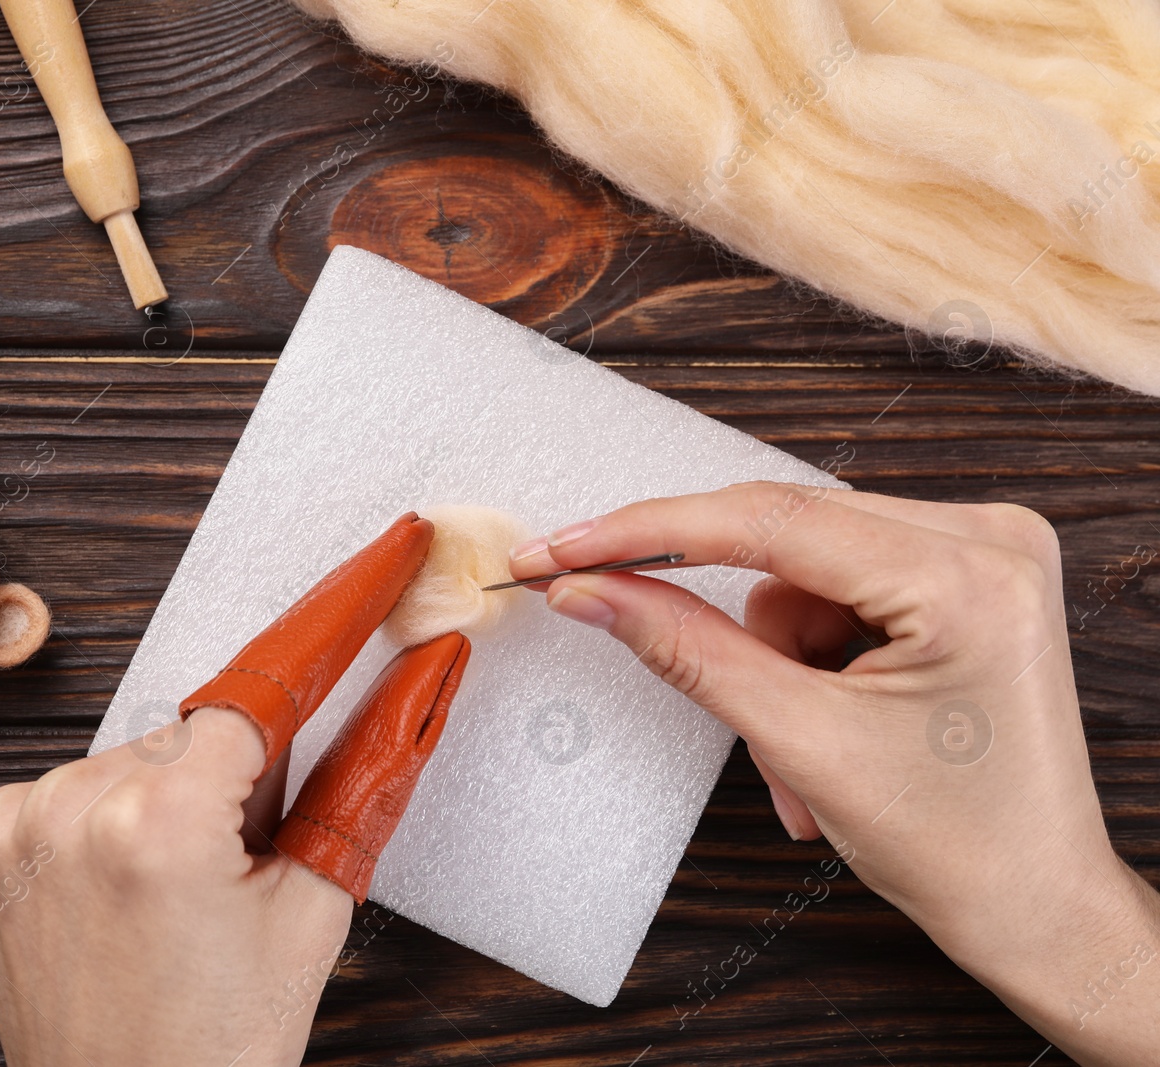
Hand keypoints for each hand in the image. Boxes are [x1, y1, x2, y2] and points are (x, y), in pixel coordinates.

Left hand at [0, 514, 469, 1065]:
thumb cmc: (221, 1043)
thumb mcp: (313, 908)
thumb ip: (365, 780)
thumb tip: (422, 680)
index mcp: (162, 821)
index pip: (270, 683)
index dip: (337, 618)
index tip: (384, 557)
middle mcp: (72, 804)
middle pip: (198, 732)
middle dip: (235, 776)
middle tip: (239, 867)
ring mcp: (12, 819)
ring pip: (136, 756)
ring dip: (169, 796)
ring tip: (172, 895)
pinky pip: (72, 786)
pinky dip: (107, 818)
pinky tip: (120, 887)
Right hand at [510, 482, 1159, 1065]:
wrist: (1037, 906)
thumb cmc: (956, 844)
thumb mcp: (801, 742)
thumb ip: (687, 649)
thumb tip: (593, 590)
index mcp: (964, 576)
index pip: (768, 520)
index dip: (648, 532)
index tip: (564, 548)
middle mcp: (988, 539)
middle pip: (787, 541)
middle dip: (733, 627)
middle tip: (642, 639)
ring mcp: (984, 553)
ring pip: (806, 569)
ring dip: (775, 657)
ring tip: (797, 756)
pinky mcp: (968, 576)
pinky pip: (841, 587)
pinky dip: (809, 655)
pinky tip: (828, 724)